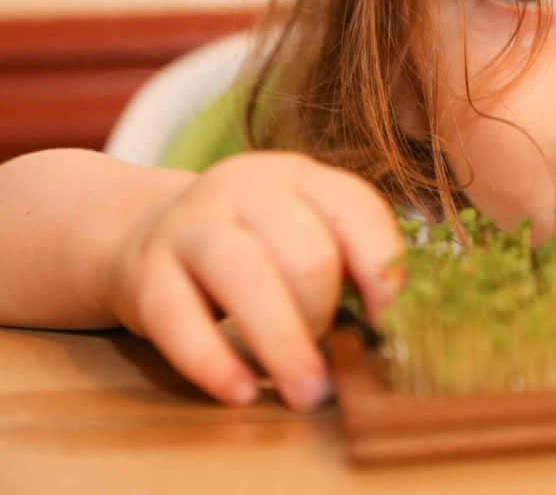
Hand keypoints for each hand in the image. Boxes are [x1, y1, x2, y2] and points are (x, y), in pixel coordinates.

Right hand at [102, 152, 401, 410]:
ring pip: (248, 279)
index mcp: (301, 177)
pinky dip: (215, 363)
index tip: (391, 326)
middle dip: (325, 316)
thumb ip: (347, 266)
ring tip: (306, 394)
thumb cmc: (253, 245)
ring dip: (285, 346)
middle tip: (328, 359)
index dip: (382, 273)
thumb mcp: (302, 232)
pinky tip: (241, 393)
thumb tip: (396, 330)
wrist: (146, 231)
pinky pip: (180, 320)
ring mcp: (191, 224)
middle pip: (307, 254)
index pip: (357, 211)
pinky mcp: (144, 271)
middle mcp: (246, 188)